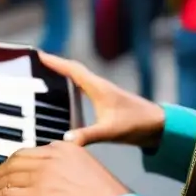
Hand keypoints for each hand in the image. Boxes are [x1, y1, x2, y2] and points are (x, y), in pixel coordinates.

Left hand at [0, 141, 128, 195]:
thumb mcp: (88, 175)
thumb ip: (67, 174)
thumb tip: (51, 189)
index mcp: (65, 148)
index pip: (29, 152)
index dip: (12, 165)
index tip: (5, 175)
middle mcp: (51, 156)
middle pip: (12, 162)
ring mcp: (42, 174)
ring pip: (4, 179)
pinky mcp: (35, 195)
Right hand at [39, 52, 164, 147]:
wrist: (157, 124)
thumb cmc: (136, 123)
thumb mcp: (110, 131)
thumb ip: (88, 135)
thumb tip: (66, 140)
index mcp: (98, 88)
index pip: (73, 70)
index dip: (55, 62)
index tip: (39, 55)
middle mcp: (99, 86)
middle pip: (74, 70)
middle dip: (56, 64)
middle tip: (39, 61)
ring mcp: (103, 92)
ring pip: (79, 77)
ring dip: (64, 73)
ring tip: (47, 73)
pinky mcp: (105, 100)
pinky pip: (84, 87)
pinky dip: (72, 84)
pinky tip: (68, 93)